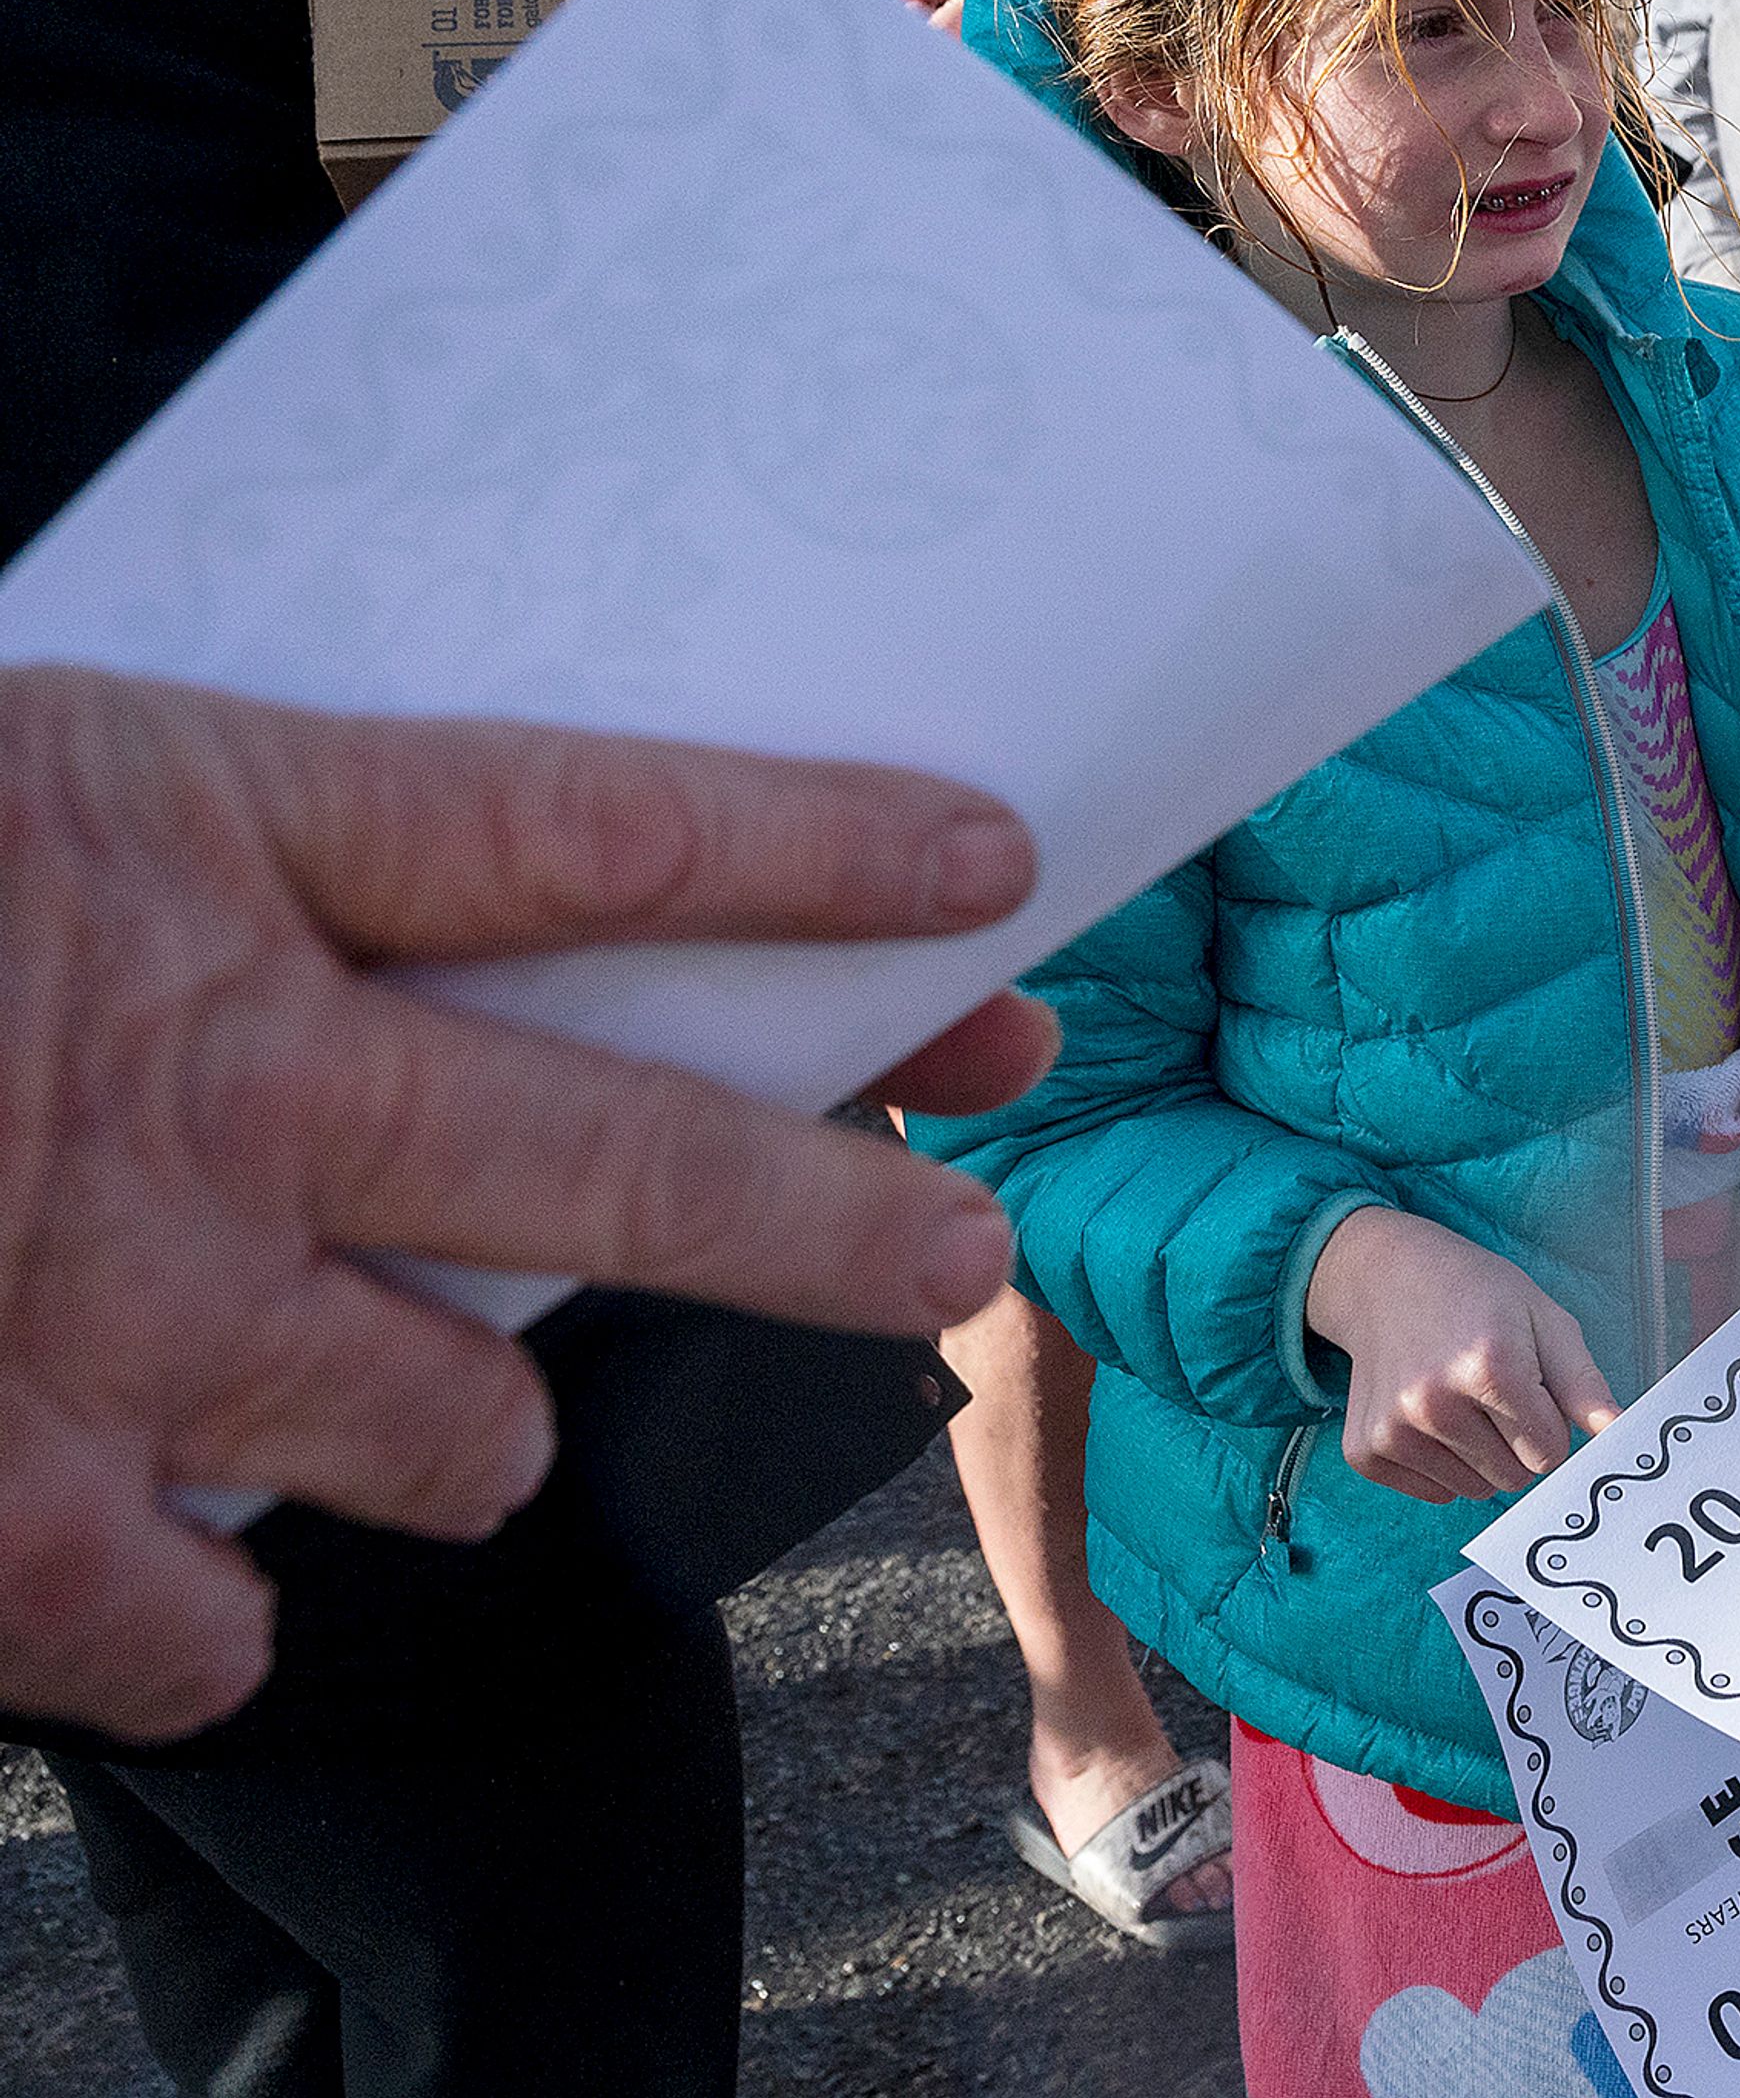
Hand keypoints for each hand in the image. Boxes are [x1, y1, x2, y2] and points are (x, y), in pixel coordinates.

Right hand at [0, 666, 1054, 1743]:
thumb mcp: (18, 763)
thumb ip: (203, 832)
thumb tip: (395, 877)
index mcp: (189, 829)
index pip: (593, 828)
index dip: (810, 849)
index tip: (988, 874)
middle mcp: (198, 1073)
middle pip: (611, 1151)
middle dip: (816, 1216)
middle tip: (954, 1262)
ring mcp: (95, 1298)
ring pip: (439, 1414)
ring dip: (463, 1428)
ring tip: (458, 1424)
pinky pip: (189, 1632)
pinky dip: (193, 1626)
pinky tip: (178, 1580)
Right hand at [1303, 1207, 1617, 1505]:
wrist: (1384, 1277)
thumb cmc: (1475, 1294)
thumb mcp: (1543, 1317)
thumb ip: (1583, 1382)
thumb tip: (1619, 1433)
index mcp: (1489, 1366)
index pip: (1550, 1453)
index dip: (1550, 1424)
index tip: (1533, 1390)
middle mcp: (1435, 1403)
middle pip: (1515, 1478)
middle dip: (1519, 1443)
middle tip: (1495, 1392)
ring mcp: (1393, 1431)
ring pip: (1475, 1491)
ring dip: (1481, 1457)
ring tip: (1462, 1399)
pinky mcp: (1366, 1451)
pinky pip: (1434, 1493)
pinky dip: (1442, 1466)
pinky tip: (1430, 1415)